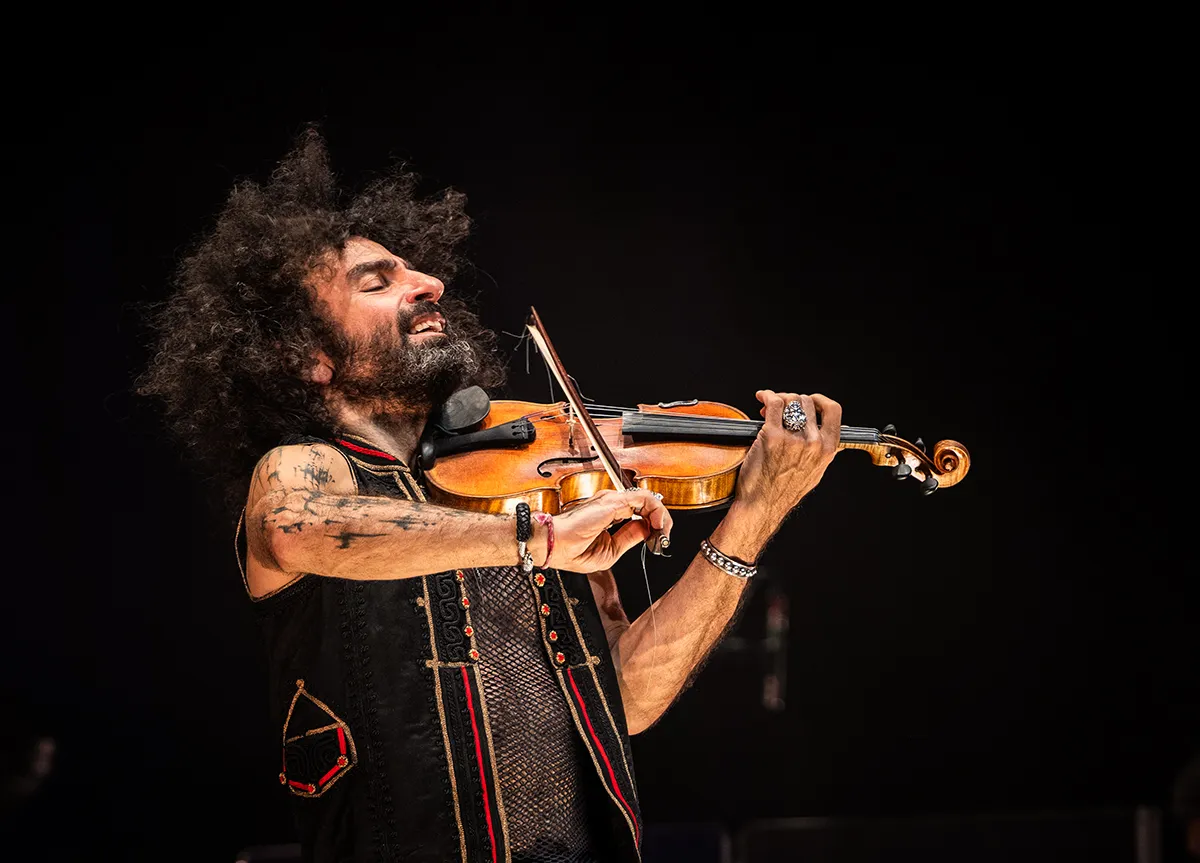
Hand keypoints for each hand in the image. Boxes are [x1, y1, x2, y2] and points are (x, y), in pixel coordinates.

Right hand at [548, 488, 673, 572]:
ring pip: (647, 499)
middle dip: (661, 520)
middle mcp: (610, 504)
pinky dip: (656, 510)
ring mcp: (611, 501)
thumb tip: (647, 530)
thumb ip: (630, 537)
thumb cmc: (571, 551)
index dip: (653, 525)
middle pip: (645, 504)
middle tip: (664, 536)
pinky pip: (643, 498)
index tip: (658, 539)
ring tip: (663, 531)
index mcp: (608, 514)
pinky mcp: (612, 502)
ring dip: (661, 515)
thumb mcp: (611, 551)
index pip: (639, 512)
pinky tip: (658, 525)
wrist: (553, 547)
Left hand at [733, 390, 841, 528]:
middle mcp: (814, 443)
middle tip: (780, 407)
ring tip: (768, 406)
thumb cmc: (784, 491)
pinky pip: (773, 404)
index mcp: (827, 449)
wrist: (762, 505)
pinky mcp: (772, 437)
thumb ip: (825, 451)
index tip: (809, 400)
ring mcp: (793, 440)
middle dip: (791, 400)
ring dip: (778, 398)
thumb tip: (835, 433)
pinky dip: (766, 396)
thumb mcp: (816, 471)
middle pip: (805, 402)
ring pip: (789, 400)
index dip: (819, 400)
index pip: (833, 410)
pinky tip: (762, 397)